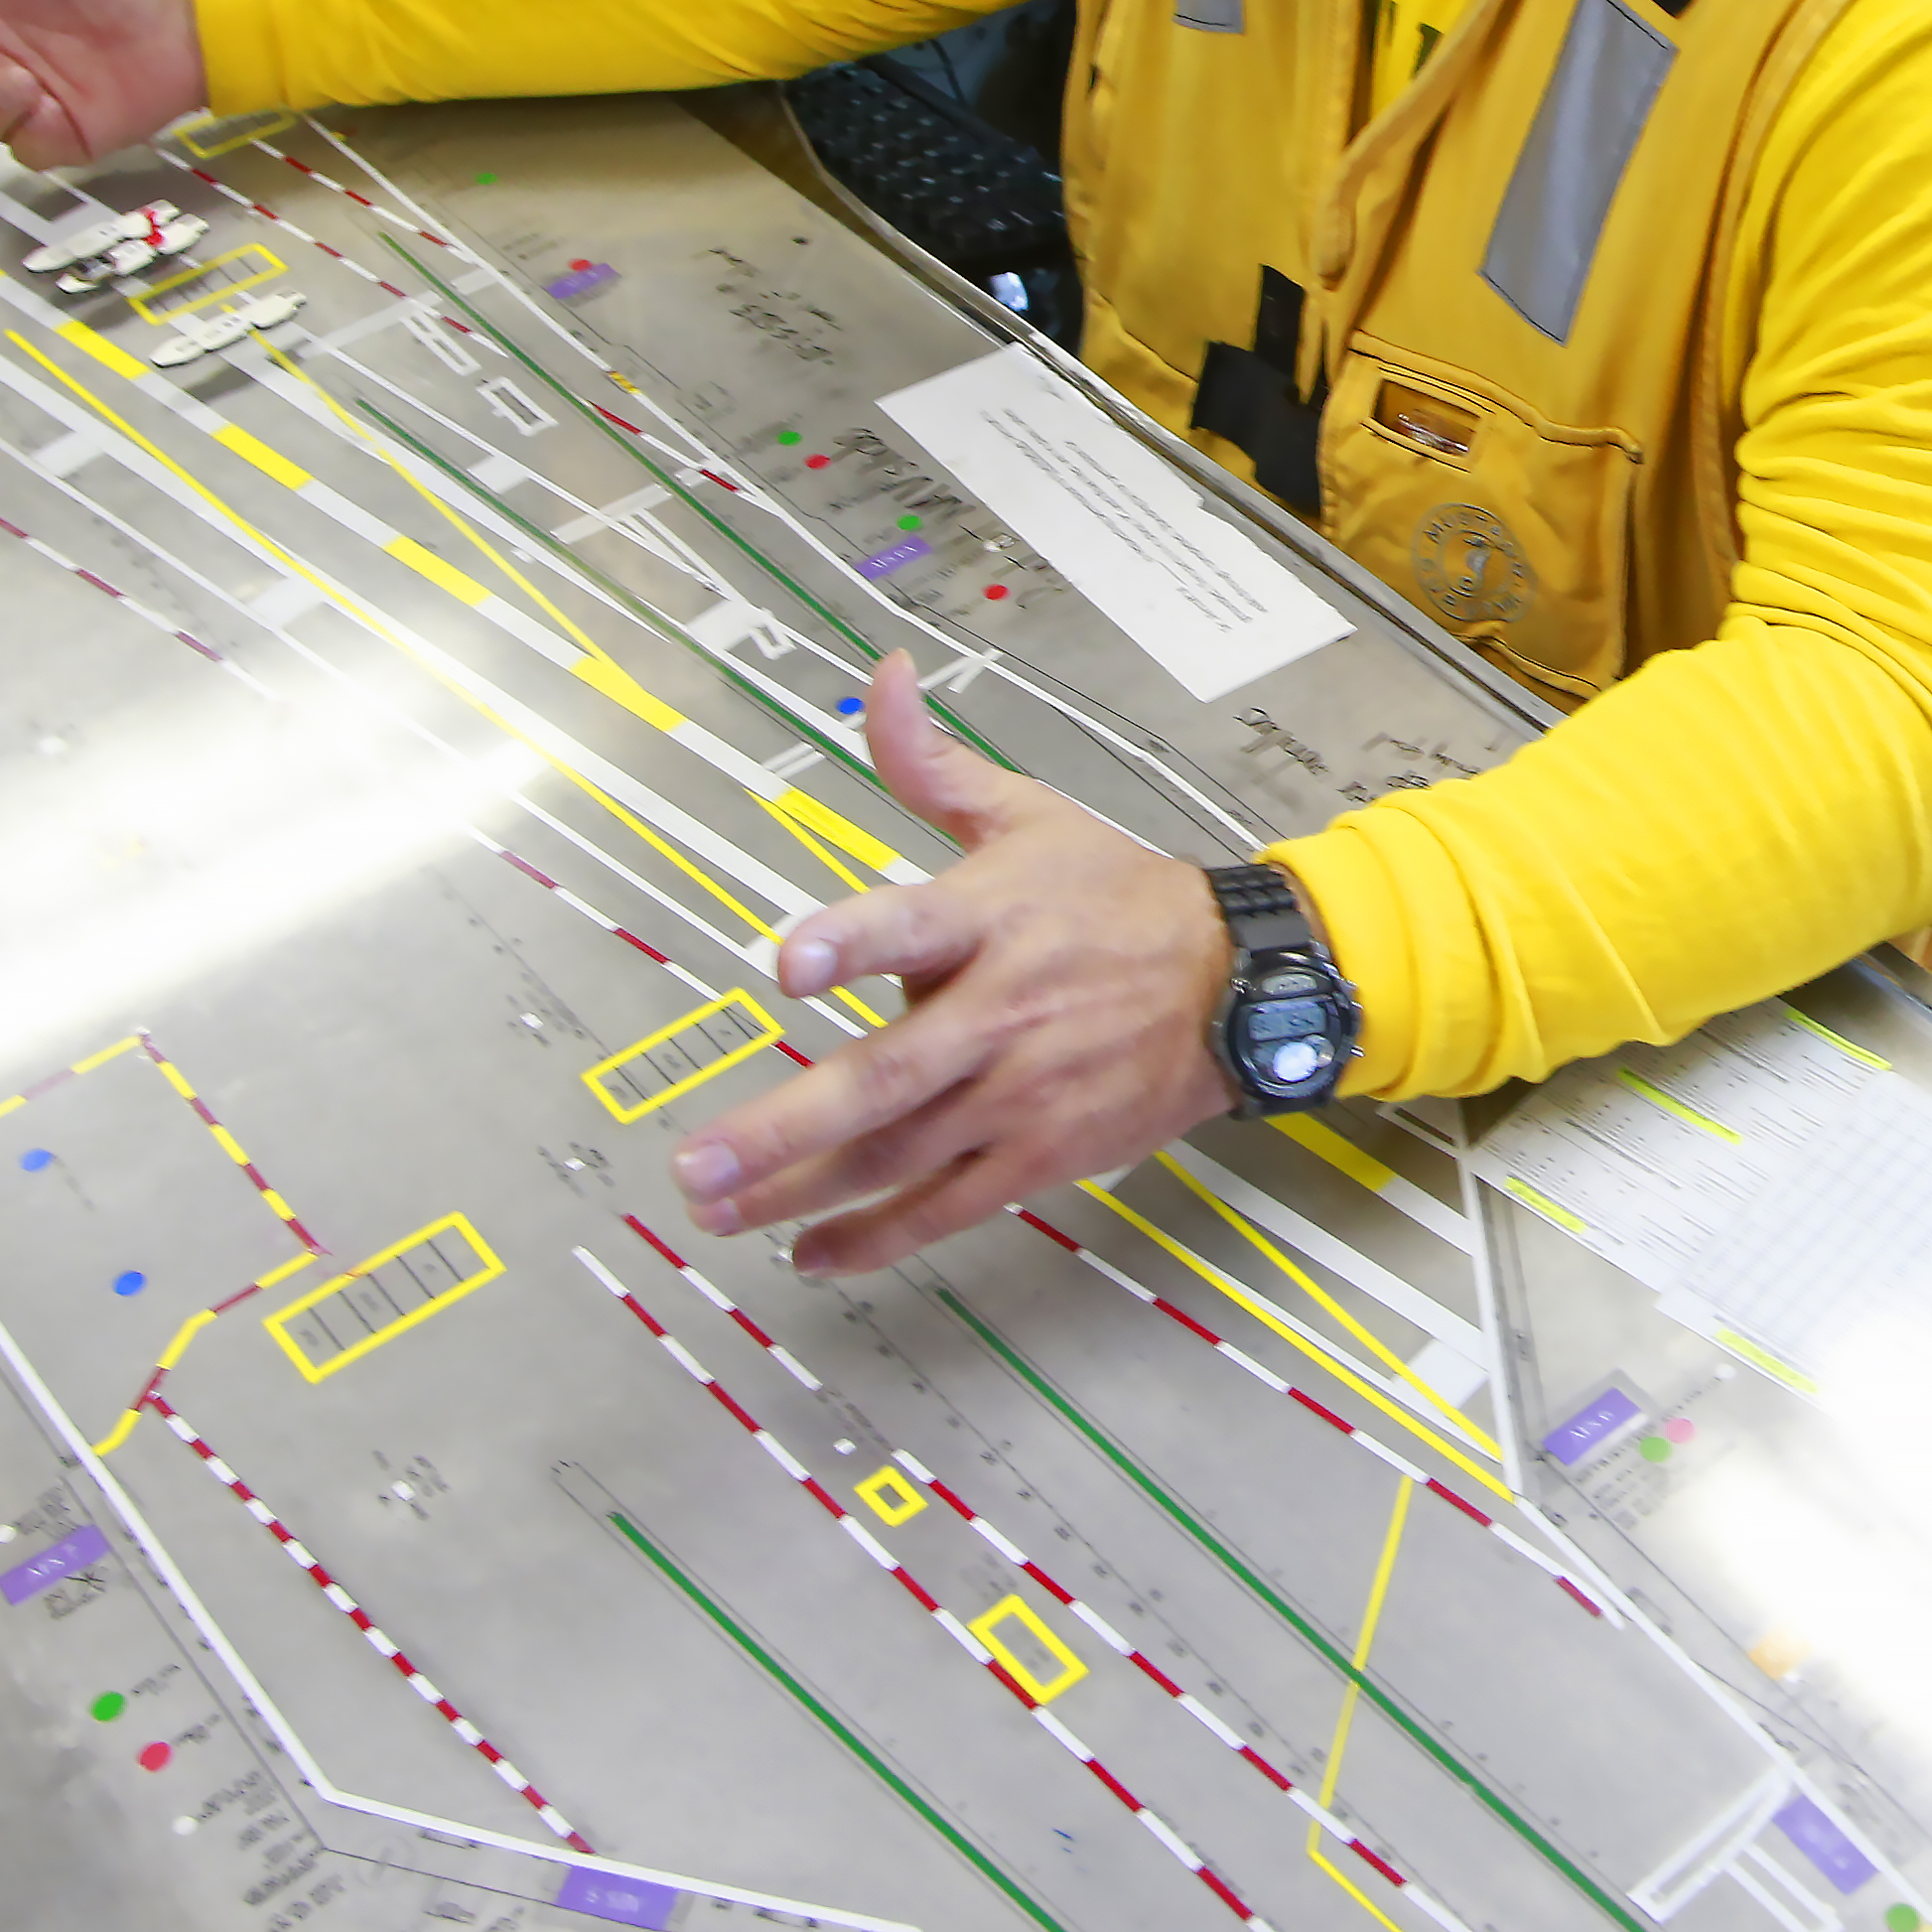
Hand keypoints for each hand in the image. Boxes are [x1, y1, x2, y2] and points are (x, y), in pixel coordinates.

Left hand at [673, 655, 1242, 1278]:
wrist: (1235, 986)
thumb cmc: (1117, 897)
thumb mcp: (1028, 816)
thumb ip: (932, 765)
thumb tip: (879, 678)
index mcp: (990, 917)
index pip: (913, 925)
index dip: (853, 943)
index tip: (789, 962)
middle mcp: (998, 1011)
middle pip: (886, 1076)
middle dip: (783, 1126)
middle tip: (695, 1165)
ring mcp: (1019, 1094)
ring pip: (898, 1155)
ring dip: (801, 1190)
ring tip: (717, 1210)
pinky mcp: (1042, 1154)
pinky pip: (948, 1205)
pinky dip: (878, 1236)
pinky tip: (812, 1254)